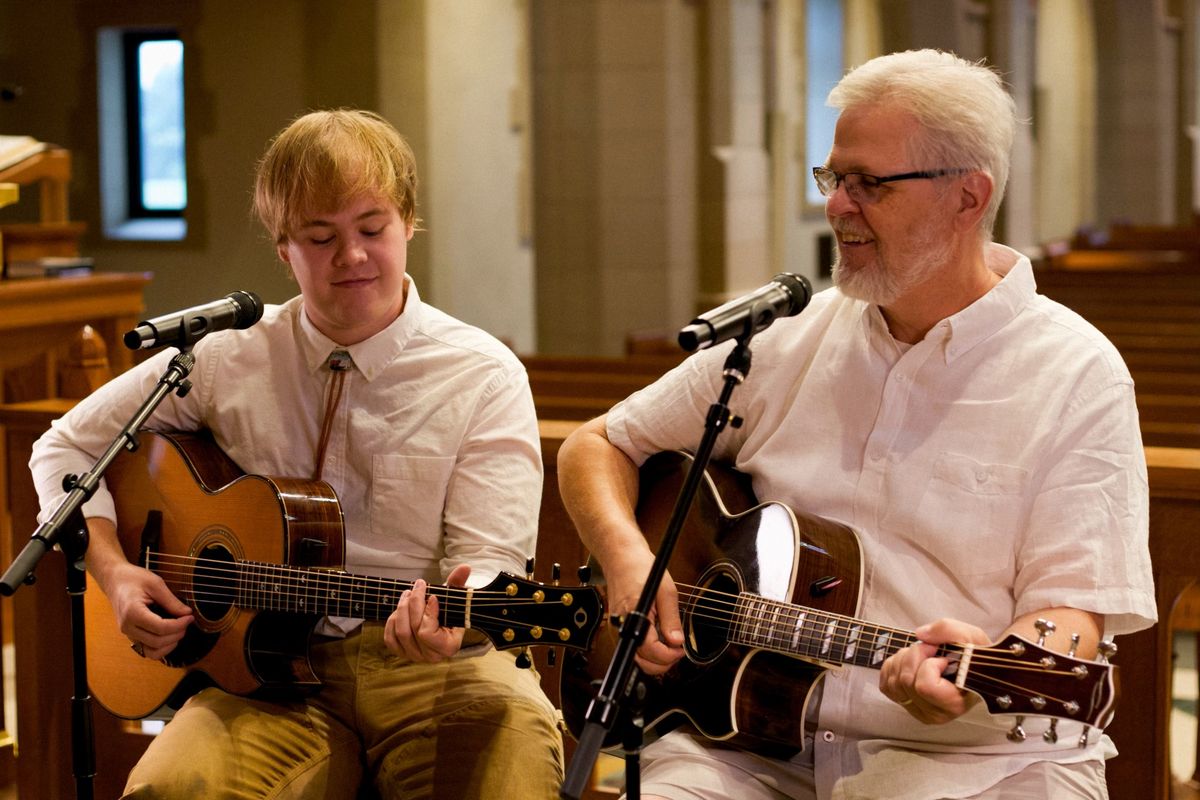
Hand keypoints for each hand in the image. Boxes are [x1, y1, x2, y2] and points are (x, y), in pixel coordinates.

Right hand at [107, 561, 193, 660]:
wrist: (115, 581)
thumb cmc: (133, 579)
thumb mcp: (156, 584)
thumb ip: (172, 601)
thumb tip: (187, 613)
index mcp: (132, 612)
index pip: (160, 628)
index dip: (179, 625)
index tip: (189, 617)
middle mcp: (127, 627)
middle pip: (157, 642)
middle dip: (177, 634)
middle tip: (187, 621)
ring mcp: (128, 634)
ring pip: (151, 651)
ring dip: (169, 645)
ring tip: (179, 630)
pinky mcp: (131, 636)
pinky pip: (147, 650)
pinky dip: (161, 648)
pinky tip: (170, 636)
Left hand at [384, 564, 468, 661]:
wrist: (443, 623)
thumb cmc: (450, 610)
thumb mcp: (456, 598)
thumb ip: (459, 583)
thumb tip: (464, 567)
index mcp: (448, 647)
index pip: (427, 633)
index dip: (427, 613)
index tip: (432, 596)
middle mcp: (431, 656)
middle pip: (412, 629)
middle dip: (413, 603)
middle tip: (417, 586)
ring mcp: (415, 656)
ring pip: (400, 632)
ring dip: (401, 609)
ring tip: (407, 594)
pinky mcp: (402, 653)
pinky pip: (390, 640)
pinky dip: (391, 623)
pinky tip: (399, 610)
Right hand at [605, 552, 684, 675]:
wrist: (621, 559)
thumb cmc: (640, 569)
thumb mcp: (666, 591)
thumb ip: (671, 619)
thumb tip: (677, 641)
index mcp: (634, 616)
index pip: (650, 651)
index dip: (669, 655)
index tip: (681, 649)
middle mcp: (621, 627)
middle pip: (641, 661)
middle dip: (663, 661)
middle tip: (678, 649)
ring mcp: (618, 629)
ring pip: (637, 658)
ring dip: (655, 658)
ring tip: (670, 644)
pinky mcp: (619, 628)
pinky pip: (634, 647)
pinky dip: (647, 650)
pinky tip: (658, 637)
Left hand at [879, 618, 989, 723]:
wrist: (968, 665)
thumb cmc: (971, 655)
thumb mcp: (970, 637)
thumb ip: (949, 630)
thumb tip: (921, 635)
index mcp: (955, 703)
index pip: (925, 686)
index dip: (930, 664)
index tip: (943, 658)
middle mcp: (936, 714)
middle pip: (906, 680)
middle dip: (915, 655)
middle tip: (931, 650)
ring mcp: (918, 711)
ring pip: (893, 682)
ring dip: (903, 659)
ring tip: (922, 656)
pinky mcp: (905, 704)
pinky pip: (885, 684)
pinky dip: (893, 667)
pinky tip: (911, 663)